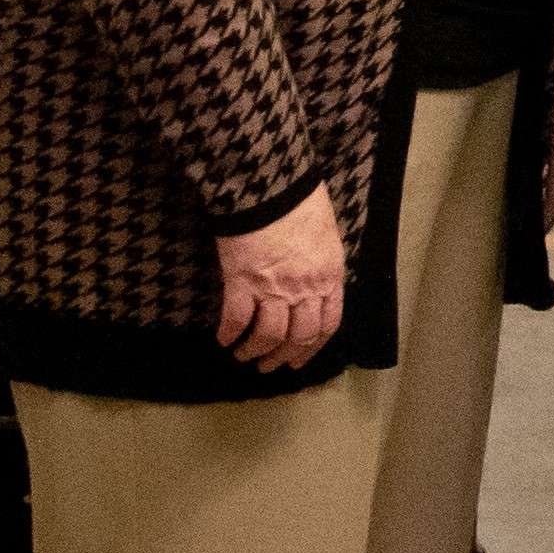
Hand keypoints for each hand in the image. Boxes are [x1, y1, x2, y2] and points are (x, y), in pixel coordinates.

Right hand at [214, 189, 349, 371]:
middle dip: (283, 357)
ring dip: (254, 351)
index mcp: (329, 276)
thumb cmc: (301, 203)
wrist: (271, 186)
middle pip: (298, 336)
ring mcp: (273, 287)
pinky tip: (223, 339)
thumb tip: (315, 286)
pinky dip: (228, 333)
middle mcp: (305, 288)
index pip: (327, 324)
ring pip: (268, 335)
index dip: (312, 347)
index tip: (298, 361)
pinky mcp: (242, 281)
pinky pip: (235, 319)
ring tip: (243, 356)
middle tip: (268, 366)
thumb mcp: (326, 237)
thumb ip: (323, 266)